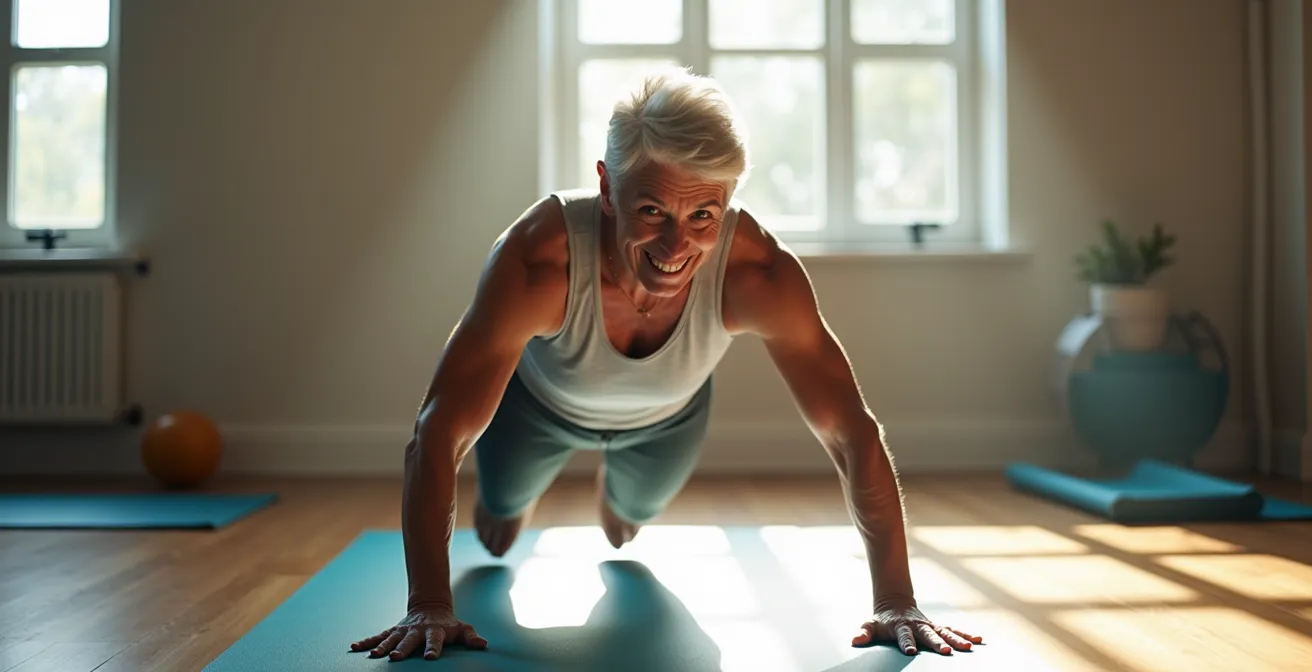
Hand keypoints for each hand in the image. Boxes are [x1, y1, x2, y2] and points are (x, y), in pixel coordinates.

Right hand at [350, 607, 487, 660]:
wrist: (431, 607)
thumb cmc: (448, 623)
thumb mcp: (462, 628)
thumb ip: (471, 637)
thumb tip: (483, 644)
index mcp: (435, 631)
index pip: (435, 641)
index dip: (433, 649)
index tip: (430, 657)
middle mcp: (416, 631)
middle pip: (409, 641)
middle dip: (402, 649)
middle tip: (396, 657)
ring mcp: (403, 631)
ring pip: (391, 639)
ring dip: (382, 646)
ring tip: (374, 655)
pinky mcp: (393, 631)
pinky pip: (378, 636)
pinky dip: (367, 641)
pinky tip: (355, 647)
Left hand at [852, 597, 981, 655]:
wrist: (895, 603)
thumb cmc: (882, 620)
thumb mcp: (870, 625)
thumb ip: (864, 632)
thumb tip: (854, 641)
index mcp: (901, 627)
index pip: (903, 636)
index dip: (906, 643)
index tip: (910, 651)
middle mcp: (918, 626)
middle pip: (928, 634)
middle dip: (936, 642)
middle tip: (945, 651)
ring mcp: (929, 626)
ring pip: (945, 632)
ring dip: (956, 639)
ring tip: (969, 647)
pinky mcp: (938, 627)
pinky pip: (953, 630)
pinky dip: (965, 634)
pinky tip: (978, 640)